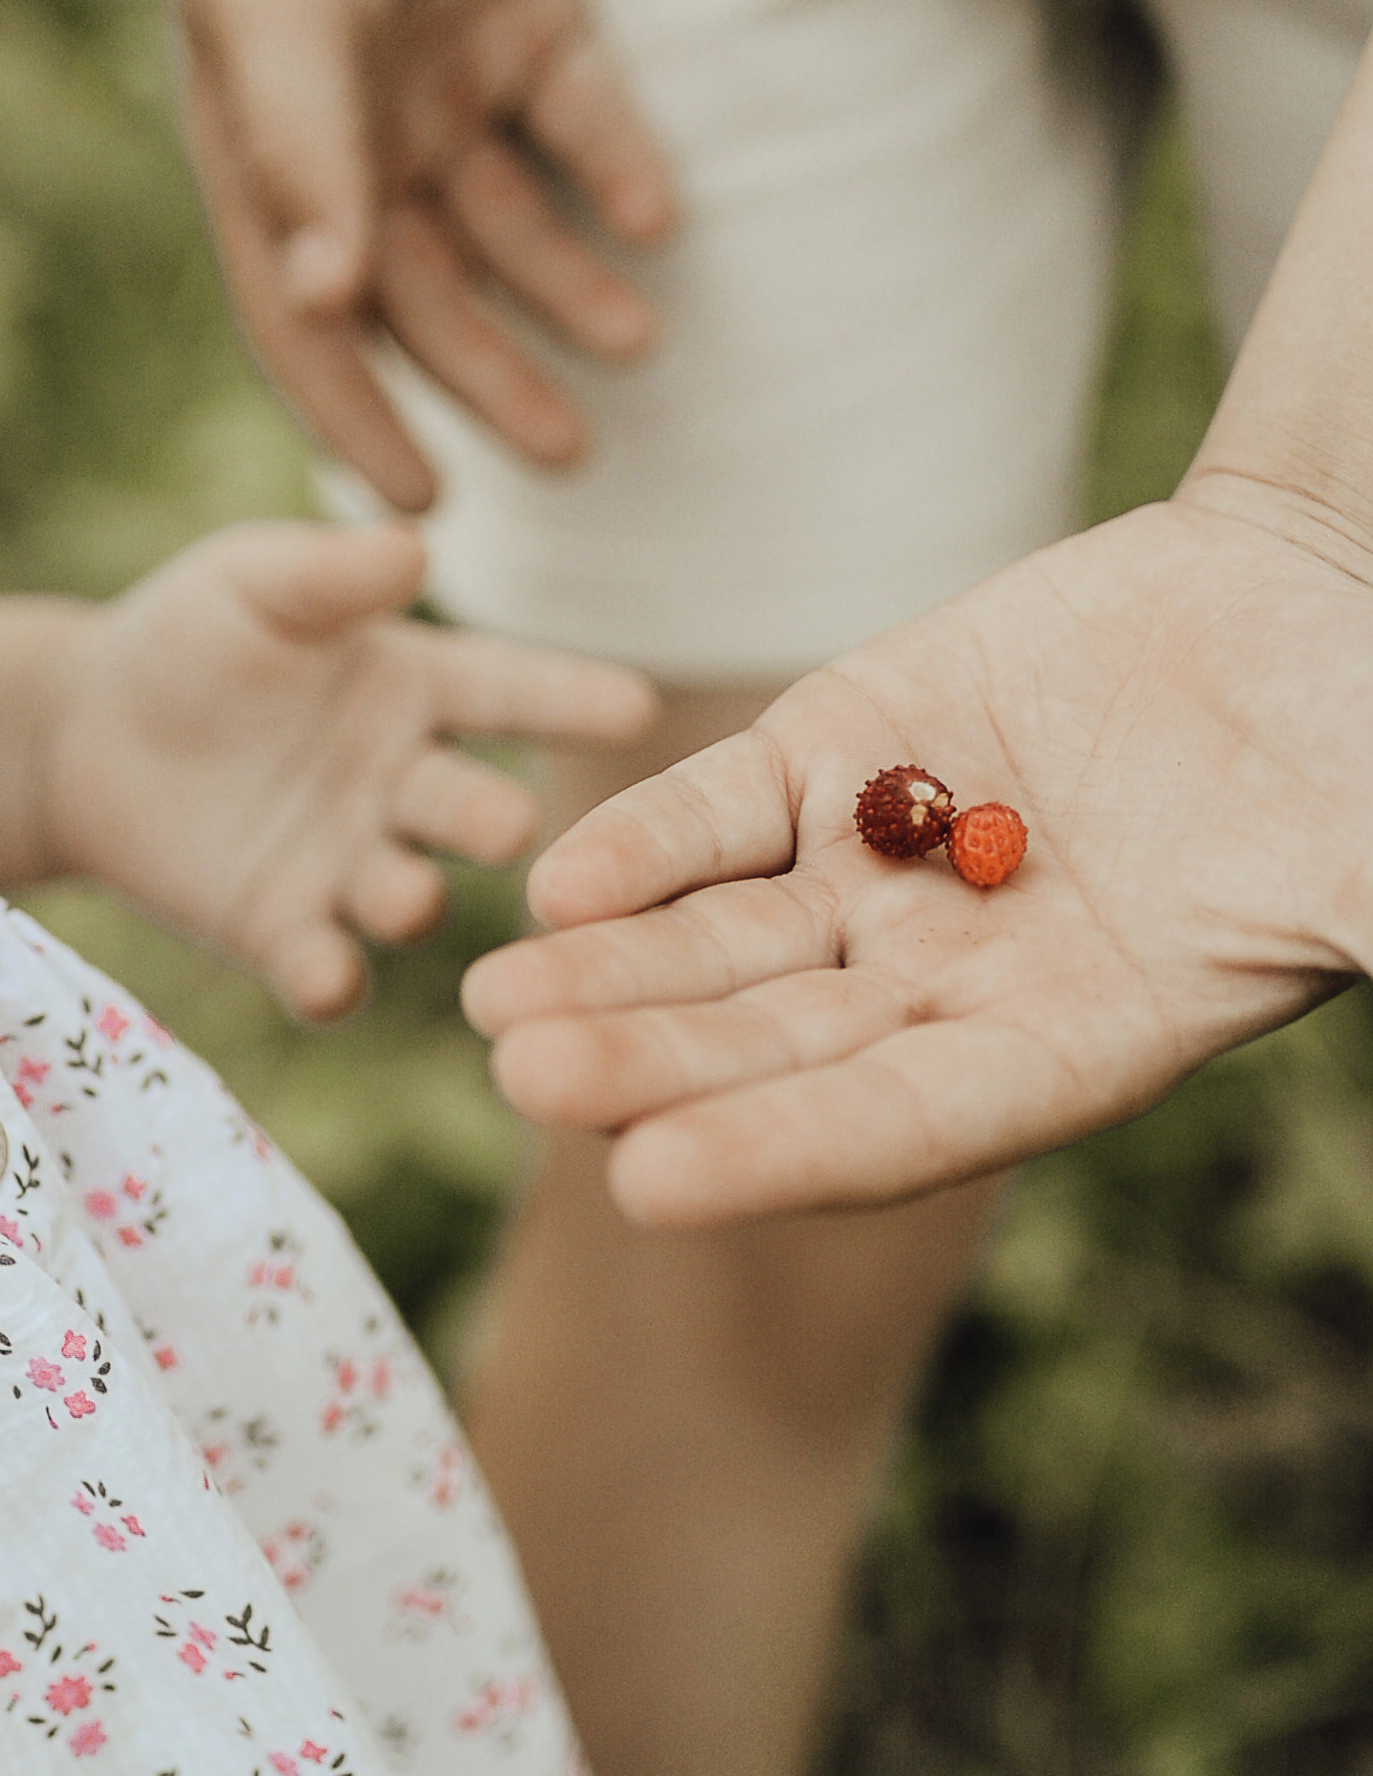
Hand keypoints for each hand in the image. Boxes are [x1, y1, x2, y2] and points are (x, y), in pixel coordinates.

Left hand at [47, 519, 654, 1014]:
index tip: (636, 708)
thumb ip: (330, 575)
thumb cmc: (188, 637)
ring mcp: (350, 867)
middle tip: (509, 828)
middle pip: (471, 808)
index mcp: (421, 688)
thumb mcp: (253, 583)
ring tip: (406, 895)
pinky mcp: (283, 933)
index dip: (571, 699)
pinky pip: (324, 970)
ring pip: (406, 896)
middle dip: (495, 821)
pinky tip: (328, 980)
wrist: (77, 733)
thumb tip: (414, 550)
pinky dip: (330, 981)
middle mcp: (406, 786)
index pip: (513, 691)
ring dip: (413, 900)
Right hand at [176, 0, 672, 510]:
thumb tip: (330, 296)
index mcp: (266, 154)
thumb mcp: (278, 12)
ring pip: (516, 226)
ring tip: (637, 345)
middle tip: (573, 456)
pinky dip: (620, 174)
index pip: (312, 319)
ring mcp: (444, 81)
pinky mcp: (530, 20)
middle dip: (496, 375)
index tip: (426, 505)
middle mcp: (356, 138)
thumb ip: (305, 155)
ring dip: (570, 292)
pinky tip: (659, 224)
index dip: (360, 416)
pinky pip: (584, 125)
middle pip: (431, 292)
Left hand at [462, 481, 1372, 1219]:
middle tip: (527, 1079)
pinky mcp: (835, 758)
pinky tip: (554, 880)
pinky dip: (643, 844)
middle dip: (651, 1067)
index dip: (778, 1153)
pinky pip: (719, 815)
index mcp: (1068, 1047)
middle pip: (776, 1048)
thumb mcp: (1359, 863)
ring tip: (490, 1002)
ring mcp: (881, 876)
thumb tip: (1371, 957)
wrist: (1297, 589)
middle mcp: (951, 987)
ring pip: (721, 945)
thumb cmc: (1352, 747)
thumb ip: (1352, 929)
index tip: (650, 1186)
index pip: (900, 1125)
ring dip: (612, 975)